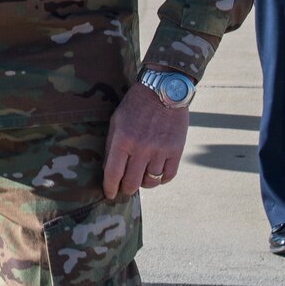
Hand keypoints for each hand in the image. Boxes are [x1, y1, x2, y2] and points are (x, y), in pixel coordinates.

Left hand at [103, 82, 188, 198]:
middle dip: (127, 189)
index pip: (114, 174)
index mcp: (123, 140)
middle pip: (133, 183)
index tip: (109, 194)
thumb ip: (111, 147)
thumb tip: (108, 171)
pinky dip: (162, 179)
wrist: (163, 91)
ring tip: (141, 178)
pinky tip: (157, 174)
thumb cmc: (135, 106)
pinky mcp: (176, 150)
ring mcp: (160, 150)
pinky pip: (168, 176)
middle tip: (125, 188)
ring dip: (145, 184)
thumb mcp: (116, 122)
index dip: (110, 188)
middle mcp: (141, 148)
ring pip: (151, 182)